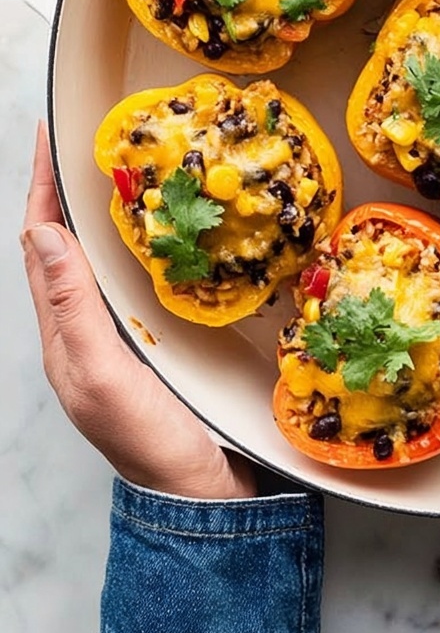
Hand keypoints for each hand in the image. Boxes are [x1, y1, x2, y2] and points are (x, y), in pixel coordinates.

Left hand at [21, 123, 256, 499]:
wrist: (204, 495)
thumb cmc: (152, 443)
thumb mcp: (103, 375)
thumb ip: (72, 308)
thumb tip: (44, 234)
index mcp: (64, 336)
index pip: (41, 246)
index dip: (41, 189)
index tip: (48, 137)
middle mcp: (85, 331)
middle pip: (66, 246)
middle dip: (68, 190)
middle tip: (89, 141)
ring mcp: (120, 338)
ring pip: (102, 261)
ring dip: (105, 213)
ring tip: (125, 171)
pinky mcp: (157, 344)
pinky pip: (137, 280)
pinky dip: (141, 245)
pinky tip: (168, 232)